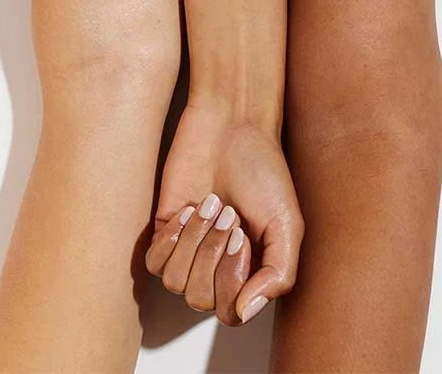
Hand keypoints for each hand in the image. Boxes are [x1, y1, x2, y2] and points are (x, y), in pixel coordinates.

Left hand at [146, 104, 303, 325]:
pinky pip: (155, 262)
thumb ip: (277, 275)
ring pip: (176, 283)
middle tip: (229, 213)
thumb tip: (246, 313)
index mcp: (249, 271)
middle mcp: (217, 266)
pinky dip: (172, 238)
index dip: (233, 279)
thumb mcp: (286, 224)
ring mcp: (189, 249)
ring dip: (195, 241)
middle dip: (214, 253)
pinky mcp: (166, 230)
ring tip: (211, 205)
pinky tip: (189, 209)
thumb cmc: (262, 170)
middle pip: (201, 300)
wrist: (231, 127)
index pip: (231, 312)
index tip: (243, 235)